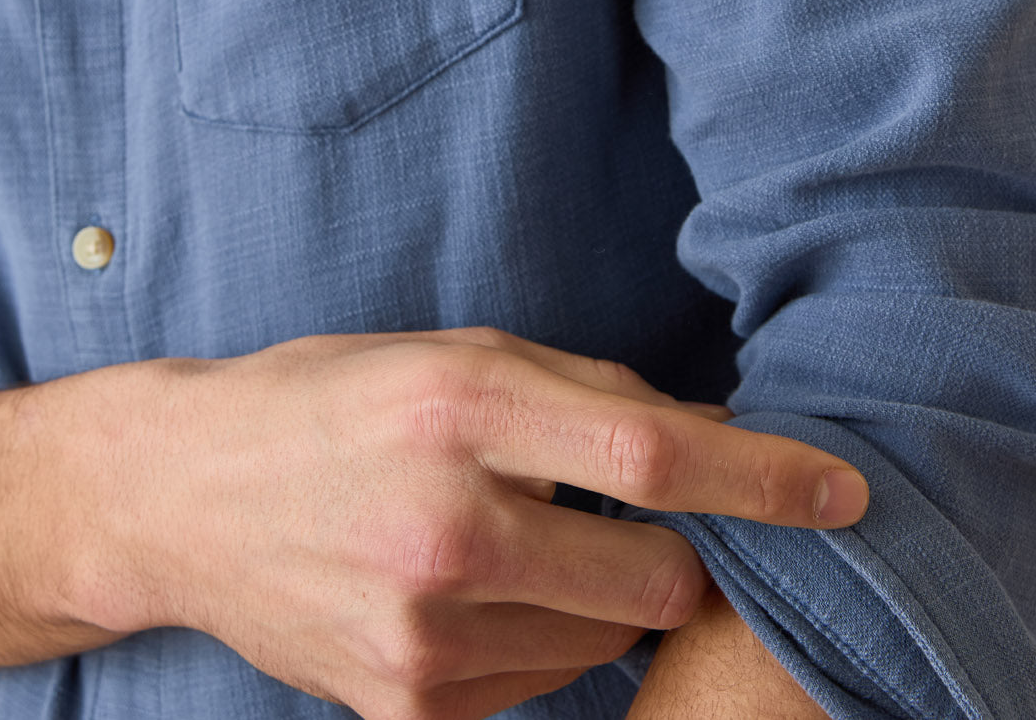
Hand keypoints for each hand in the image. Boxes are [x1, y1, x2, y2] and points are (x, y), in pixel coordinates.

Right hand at [67, 329, 867, 719]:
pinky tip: (480, 590)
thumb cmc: (337, 399)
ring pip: (611, 639)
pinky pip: (546, 685)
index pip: (654, 453)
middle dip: (683, 554)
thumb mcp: (457, 352)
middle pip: (658, 577)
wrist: (190, 496)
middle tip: (641, 518)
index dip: (765, 478)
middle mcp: (448, 528)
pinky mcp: (409, 711)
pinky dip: (546, 638)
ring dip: (607, 594)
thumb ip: (586, 392)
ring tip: (528, 542)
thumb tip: (713, 441)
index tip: (846, 492)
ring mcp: (426, 637)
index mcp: (461, 408)